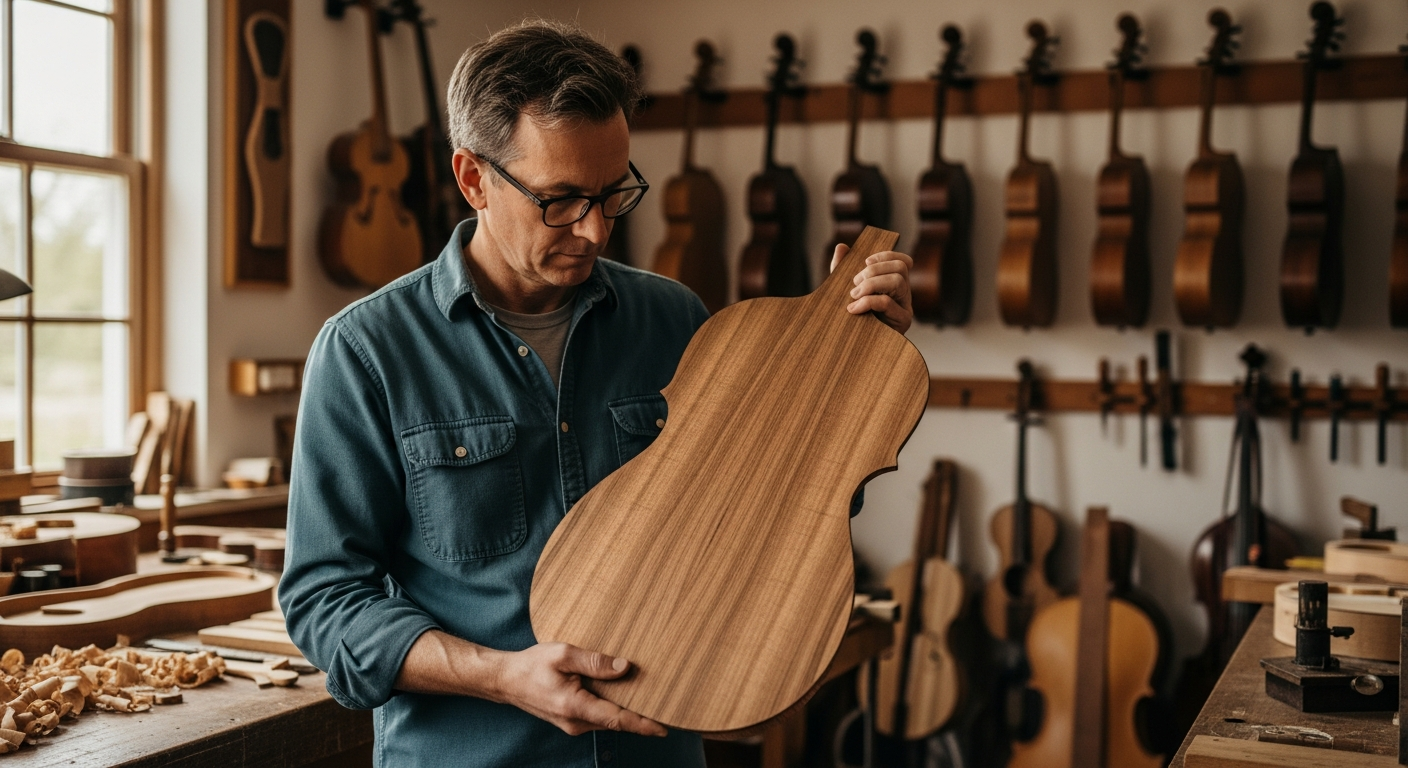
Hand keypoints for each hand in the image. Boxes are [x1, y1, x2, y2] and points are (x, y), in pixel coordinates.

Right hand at [493, 642, 666, 737]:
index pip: (617, 719)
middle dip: (641, 717)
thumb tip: (624, 667)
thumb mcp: (564, 654)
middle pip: (616, 722)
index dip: (642, 724)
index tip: (664, 728)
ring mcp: (573, 725)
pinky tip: (623, 696)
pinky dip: (613, 709)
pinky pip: (599, 717)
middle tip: (667, 706)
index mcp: (575, 706)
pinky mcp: (572, 721)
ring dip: (627, 712)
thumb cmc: (533, 665)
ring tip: (650, 698)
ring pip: (608, 720)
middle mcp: (575, 722)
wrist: (506, 680)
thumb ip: (595, 661)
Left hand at [829, 243, 913, 333]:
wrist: (854, 352)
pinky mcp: (902, 322)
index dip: (886, 256)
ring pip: (897, 281)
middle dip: (874, 270)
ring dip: (871, 284)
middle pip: (900, 268)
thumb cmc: (852, 319)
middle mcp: (904, 295)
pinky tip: (854, 309)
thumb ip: (842, 270)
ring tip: (853, 296)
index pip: (903, 262)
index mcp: (895, 286)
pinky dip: (867, 301)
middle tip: (855, 283)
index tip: (866, 262)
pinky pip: (887, 302)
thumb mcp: (845, 291)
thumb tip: (842, 247)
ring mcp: (905, 308)